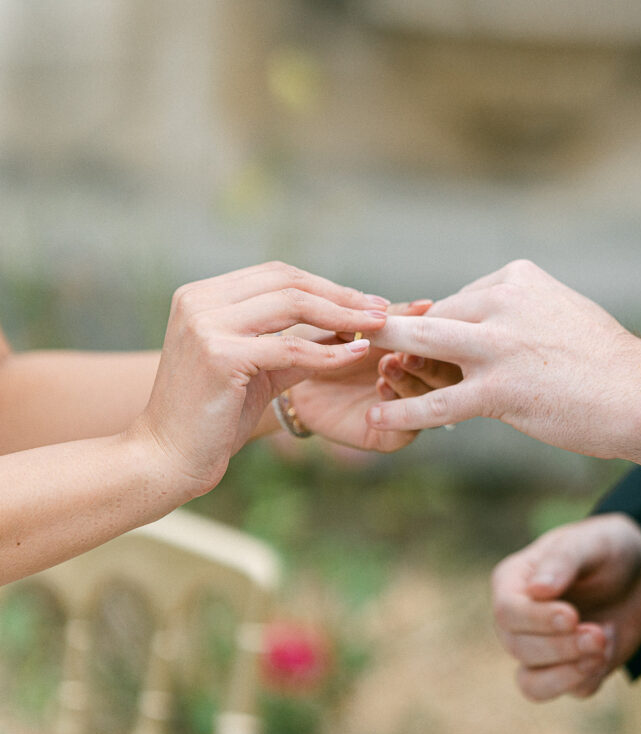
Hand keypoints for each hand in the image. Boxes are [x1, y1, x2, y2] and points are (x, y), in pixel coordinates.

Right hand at [132, 262, 390, 496]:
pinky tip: (355, 354)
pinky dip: (329, 350)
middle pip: (286, 282)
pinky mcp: (218, 355)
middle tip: (382, 309)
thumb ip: (295, 342)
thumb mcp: (257, 368)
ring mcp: (206, 325)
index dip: (324, 284)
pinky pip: (290, 347)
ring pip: (292, 305)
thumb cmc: (212, 416)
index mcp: (202, 295)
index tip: (365, 300)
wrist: (166, 458)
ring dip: (342, 313)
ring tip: (379, 325)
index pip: (275, 275)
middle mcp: (199, 301)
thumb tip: (347, 325)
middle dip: (340, 294)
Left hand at [286, 301, 432, 452]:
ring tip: (386, 365)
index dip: (439, 337)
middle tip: (406, 353)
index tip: (423, 324)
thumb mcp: (362, 326)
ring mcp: (409, 411)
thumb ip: (393, 319)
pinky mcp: (391, 437)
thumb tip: (427, 305)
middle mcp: (420, 383)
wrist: (291, 374)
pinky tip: (381, 389)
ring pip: (431, 404)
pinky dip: (399, 410)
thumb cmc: (328, 340)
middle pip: (446, 378)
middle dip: (429, 363)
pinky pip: (408, 431)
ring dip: (411, 381)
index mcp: (421, 353)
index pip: (447, 349)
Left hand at [366, 259, 640, 467]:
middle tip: (360, 340)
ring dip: (385, 354)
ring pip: (424, 344)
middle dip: (397, 331)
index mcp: (516, 279)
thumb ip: (515, 310)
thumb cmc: (601, 361)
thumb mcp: (557, 312)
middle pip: (434, 315)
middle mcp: (504, 303)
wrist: (640, 397)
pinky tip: (377, 418)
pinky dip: (404, 410)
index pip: (457, 300)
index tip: (414, 345)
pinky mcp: (500, 389)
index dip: (433, 326)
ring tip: (353, 363)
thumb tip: (480, 315)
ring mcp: (499, 345)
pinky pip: (439, 400)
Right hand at [491, 513, 640, 700]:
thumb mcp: (587, 544)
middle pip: (519, 648)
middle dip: (562, 647)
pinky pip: (571, 691)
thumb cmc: (604, 549)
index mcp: (511, 582)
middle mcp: (518, 619)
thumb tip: (536, 590)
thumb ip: (562, 562)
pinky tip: (608, 646)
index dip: (537, 620)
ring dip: (569, 673)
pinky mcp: (569, 670)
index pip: (507, 612)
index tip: (573, 616)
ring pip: (532, 683)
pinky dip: (591, 676)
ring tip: (602, 648)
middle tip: (598, 633)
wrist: (638, 573)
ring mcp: (540, 648)